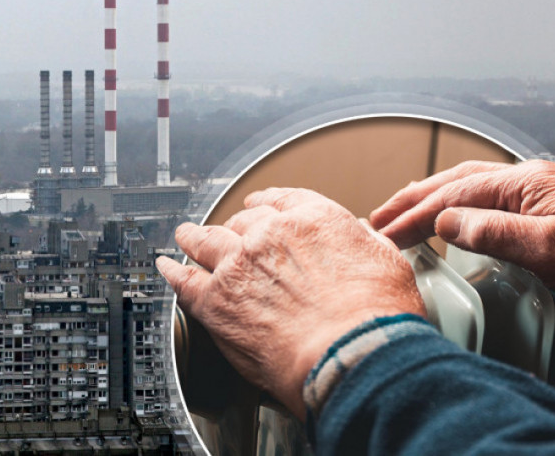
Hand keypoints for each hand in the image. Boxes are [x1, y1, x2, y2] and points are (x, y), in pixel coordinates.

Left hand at [157, 188, 424, 419]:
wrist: (353, 354)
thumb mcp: (387, 263)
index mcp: (314, 220)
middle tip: (228, 235)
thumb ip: (363, 246)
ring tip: (186, 237)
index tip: (257, 206)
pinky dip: (172, 272)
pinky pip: (183, 280)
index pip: (281, 200)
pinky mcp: (215, 302)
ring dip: (194, 238)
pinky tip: (167, 269)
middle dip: (234, 228)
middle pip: (242, 223)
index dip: (265, 203)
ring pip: (206, 241)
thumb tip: (359, 241)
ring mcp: (238, 266)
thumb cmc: (377, 318)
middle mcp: (271, 235)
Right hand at [370, 159, 554, 297]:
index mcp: (522, 182)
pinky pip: (484, 196)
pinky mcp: (544, 205)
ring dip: (429, 198)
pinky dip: (455, 202)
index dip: (413, 217)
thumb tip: (444, 223)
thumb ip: (492, 232)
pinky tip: (452, 214)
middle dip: (410, 200)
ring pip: (466, 185)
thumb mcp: (550, 249)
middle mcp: (525, 178)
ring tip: (400, 210)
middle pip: (452, 182)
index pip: (451, 196)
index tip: (385, 235)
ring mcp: (535, 189)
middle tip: (377, 218)